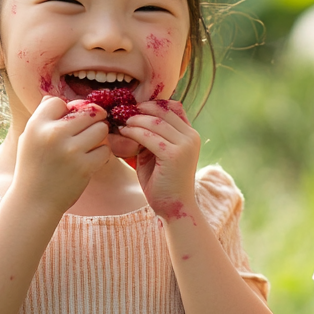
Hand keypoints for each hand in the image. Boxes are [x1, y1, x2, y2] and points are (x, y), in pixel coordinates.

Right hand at [12, 96, 111, 213]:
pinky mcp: (85, 166)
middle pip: (88, 112)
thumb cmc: (34, 167)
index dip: (67, 111)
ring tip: (88, 146)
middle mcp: (53, 134)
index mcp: (36, 125)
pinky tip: (90, 161)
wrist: (34, 202)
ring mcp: (70, 150)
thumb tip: (60, 100)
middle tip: (86, 132)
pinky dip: (101, 155)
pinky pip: (105, 149)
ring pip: (101, 128)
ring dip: (98, 136)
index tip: (67, 123)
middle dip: (91, 121)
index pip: (60, 102)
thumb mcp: (29, 138)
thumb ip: (43, 118)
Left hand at [119, 98, 199, 219]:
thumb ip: (153, 136)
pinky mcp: (174, 155)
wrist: (174, 208)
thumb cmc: (163, 182)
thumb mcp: (158, 153)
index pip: (172, 108)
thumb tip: (133, 117)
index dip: (152, 105)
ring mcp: (185, 145)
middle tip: (122, 111)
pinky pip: (149, 136)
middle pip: (163, 112)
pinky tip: (123, 132)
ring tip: (121, 122)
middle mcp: (191, 137)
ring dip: (135, 120)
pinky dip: (134, 132)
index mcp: (190, 134)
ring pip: (155, 122)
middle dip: (141, 110)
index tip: (134, 107)